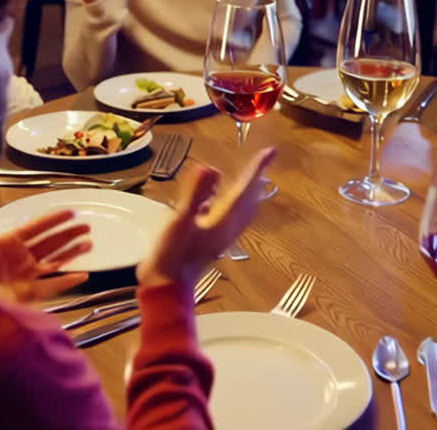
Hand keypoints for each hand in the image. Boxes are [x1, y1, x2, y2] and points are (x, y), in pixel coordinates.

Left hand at [0, 181, 91, 303]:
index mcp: (7, 243)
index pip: (36, 227)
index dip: (54, 219)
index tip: (71, 212)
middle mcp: (19, 259)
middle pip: (50, 243)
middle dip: (69, 234)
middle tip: (86, 226)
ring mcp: (24, 278)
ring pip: (55, 262)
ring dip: (72, 253)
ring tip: (89, 244)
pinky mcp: (27, 296)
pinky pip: (52, 287)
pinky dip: (68, 281)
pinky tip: (82, 275)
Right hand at [137, 148, 276, 288]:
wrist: (167, 286)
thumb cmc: (172, 255)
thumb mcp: (180, 221)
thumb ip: (195, 194)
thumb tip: (211, 168)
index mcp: (225, 220)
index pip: (245, 189)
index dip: (256, 169)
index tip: (270, 151)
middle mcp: (228, 226)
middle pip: (248, 198)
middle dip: (255, 178)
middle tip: (264, 158)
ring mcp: (219, 234)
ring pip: (240, 207)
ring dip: (246, 189)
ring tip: (249, 175)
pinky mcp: (209, 239)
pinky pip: (226, 214)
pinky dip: (228, 200)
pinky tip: (215, 198)